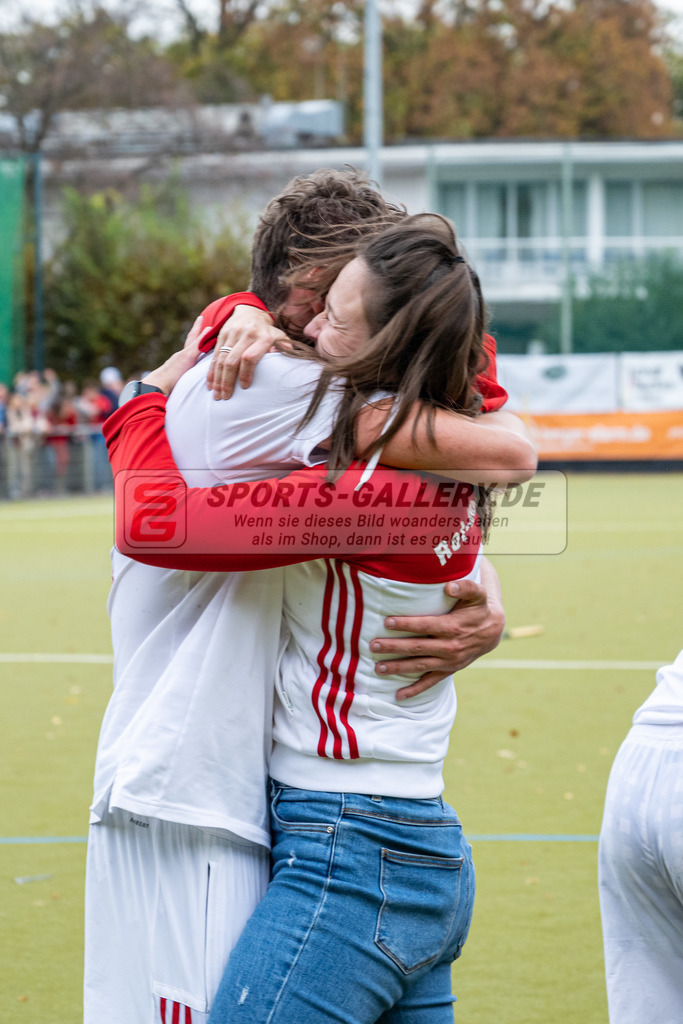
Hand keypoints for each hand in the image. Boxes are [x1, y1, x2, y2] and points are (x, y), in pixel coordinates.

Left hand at [142, 316, 207, 395]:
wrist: (159, 387)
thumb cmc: (173, 372)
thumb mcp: (188, 356)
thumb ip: (199, 344)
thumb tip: (208, 328)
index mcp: (185, 352)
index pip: (193, 337)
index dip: (197, 327)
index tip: (200, 317)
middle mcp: (182, 358)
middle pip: (191, 345)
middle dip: (197, 338)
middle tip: (202, 330)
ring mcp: (180, 369)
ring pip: (191, 358)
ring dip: (197, 353)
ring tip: (202, 350)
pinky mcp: (180, 379)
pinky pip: (191, 369)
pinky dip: (194, 366)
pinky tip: (196, 370)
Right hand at [206, 306, 289, 399]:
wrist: (250, 312)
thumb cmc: (268, 332)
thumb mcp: (280, 338)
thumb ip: (285, 349)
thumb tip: (282, 361)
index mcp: (262, 337)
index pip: (249, 358)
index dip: (246, 374)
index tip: (244, 388)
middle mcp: (246, 334)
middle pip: (232, 361)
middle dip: (228, 381)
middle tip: (226, 397)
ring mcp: (232, 333)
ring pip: (221, 359)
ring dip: (218, 379)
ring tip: (217, 394)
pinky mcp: (222, 334)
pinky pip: (215, 355)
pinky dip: (211, 371)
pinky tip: (210, 383)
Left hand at [370, 563, 504, 699]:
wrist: (492, 630)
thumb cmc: (478, 608)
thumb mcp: (477, 594)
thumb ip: (465, 587)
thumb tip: (449, 586)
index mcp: (453, 627)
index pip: (425, 626)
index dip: (406, 624)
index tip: (387, 622)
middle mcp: (450, 647)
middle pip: (417, 648)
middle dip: (394, 647)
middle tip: (373, 645)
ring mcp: (448, 661)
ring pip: (419, 666)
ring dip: (398, 667)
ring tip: (378, 668)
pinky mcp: (448, 670)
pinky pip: (430, 682)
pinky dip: (415, 690)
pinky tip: (398, 695)